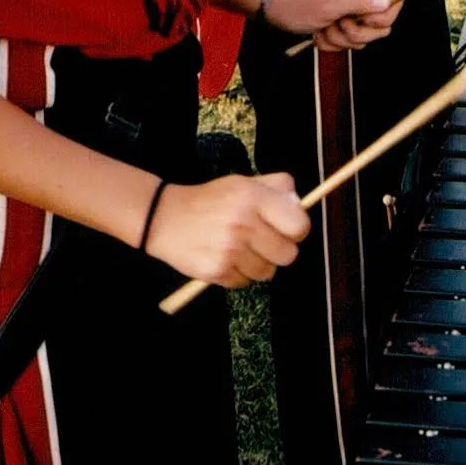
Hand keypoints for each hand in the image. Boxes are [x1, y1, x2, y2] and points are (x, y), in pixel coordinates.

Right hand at [146, 171, 308, 286]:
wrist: (165, 217)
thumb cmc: (212, 200)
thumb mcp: (244, 182)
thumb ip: (277, 186)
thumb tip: (300, 204)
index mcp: (253, 197)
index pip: (299, 226)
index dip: (297, 230)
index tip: (288, 229)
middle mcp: (243, 223)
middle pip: (288, 255)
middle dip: (279, 250)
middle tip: (263, 240)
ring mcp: (229, 249)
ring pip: (268, 272)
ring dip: (258, 263)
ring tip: (240, 248)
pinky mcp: (217, 271)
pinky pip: (245, 282)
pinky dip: (238, 274)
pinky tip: (225, 257)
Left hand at [265, 0, 398, 49]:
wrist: (276, 11)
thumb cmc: (300, 6)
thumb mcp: (330, 5)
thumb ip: (360, 2)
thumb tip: (388, 0)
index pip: (393, 3)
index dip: (383, 18)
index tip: (363, 20)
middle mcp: (359, 1)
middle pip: (380, 28)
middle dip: (357, 34)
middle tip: (339, 24)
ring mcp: (350, 14)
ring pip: (362, 39)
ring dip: (340, 40)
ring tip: (325, 27)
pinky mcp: (341, 27)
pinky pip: (347, 44)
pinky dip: (332, 43)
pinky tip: (320, 33)